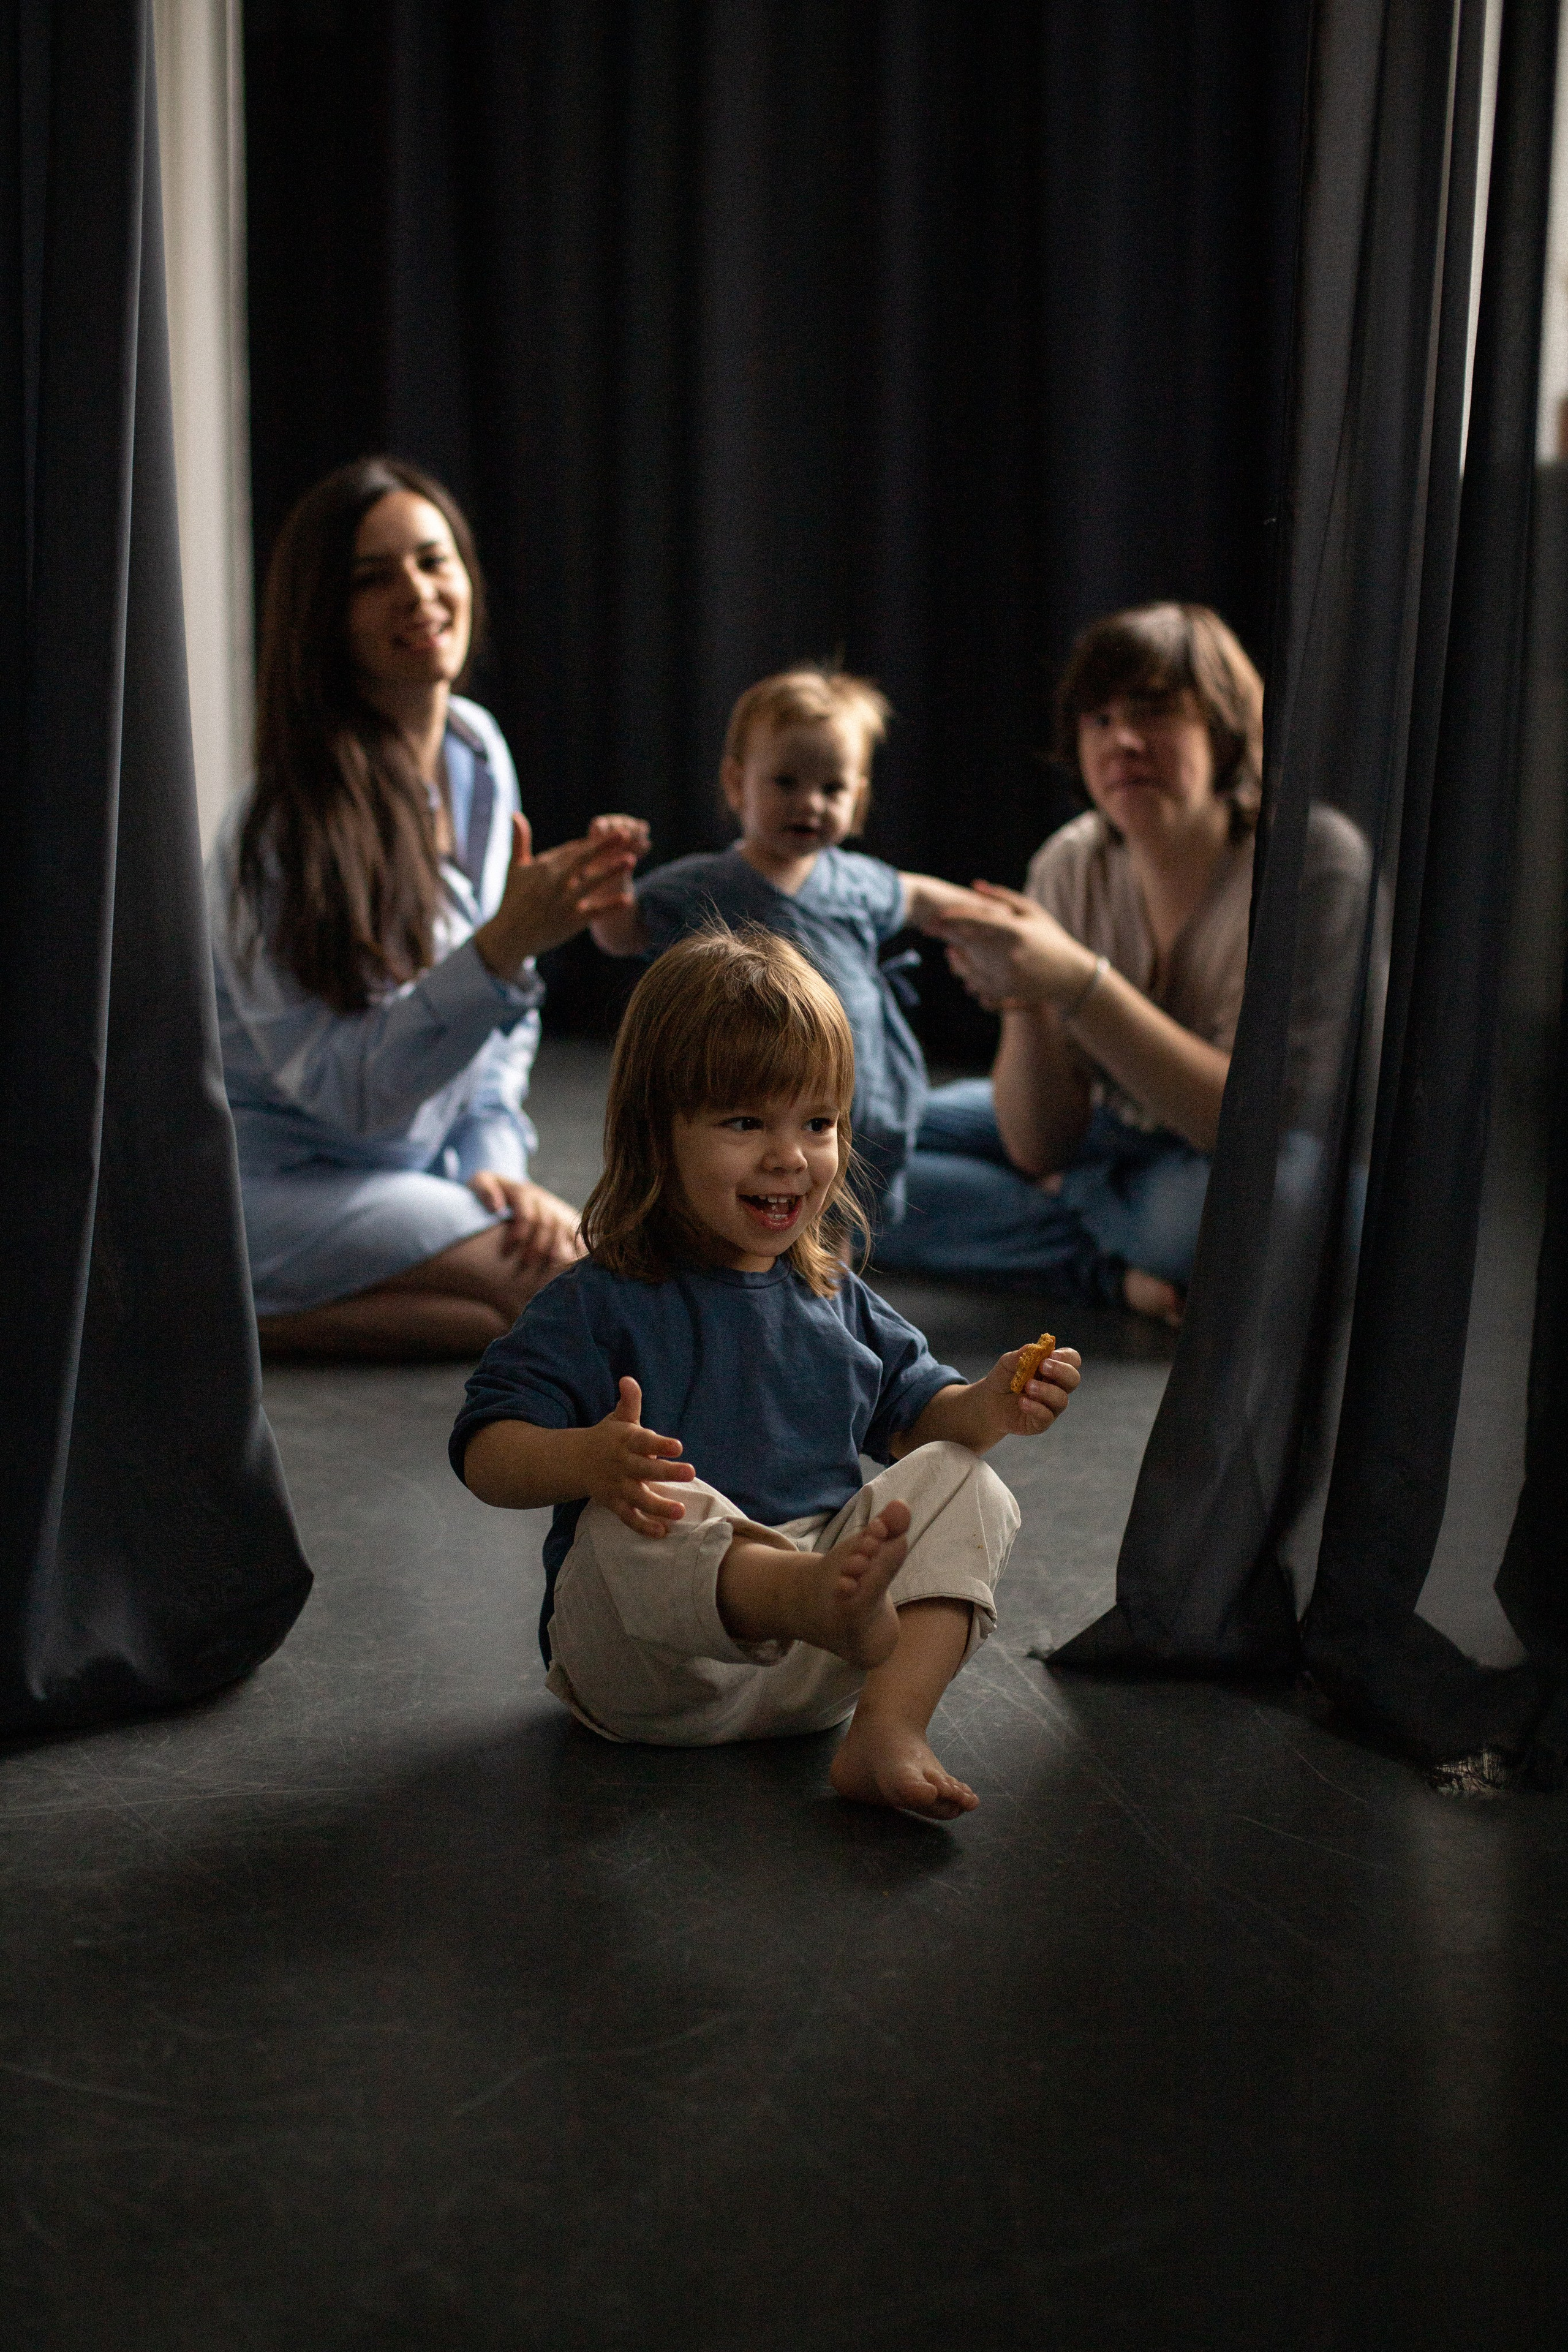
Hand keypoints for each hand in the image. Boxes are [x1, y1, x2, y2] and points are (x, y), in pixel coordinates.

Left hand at [468, 1174, 584, 1270]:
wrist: (504, 1186)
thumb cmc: (487, 1190)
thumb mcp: (480, 1182)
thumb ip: (484, 1190)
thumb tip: (496, 1207)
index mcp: (522, 1191)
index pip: (526, 1213)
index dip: (519, 1233)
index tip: (506, 1251)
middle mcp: (541, 1198)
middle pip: (547, 1223)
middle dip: (537, 1246)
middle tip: (526, 1264)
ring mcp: (554, 1206)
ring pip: (562, 1227)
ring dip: (557, 1248)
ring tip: (549, 1266)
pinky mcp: (563, 1216)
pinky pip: (574, 1230)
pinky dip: (575, 1245)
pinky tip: (571, 1260)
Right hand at [474, 814, 643, 975]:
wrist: (508, 935)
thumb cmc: (512, 899)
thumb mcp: (514, 867)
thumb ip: (519, 840)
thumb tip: (515, 814)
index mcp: (544, 867)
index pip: (571, 849)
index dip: (591, 842)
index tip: (609, 831)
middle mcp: (554, 882)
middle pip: (583, 860)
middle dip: (603, 846)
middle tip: (624, 833)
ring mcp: (563, 902)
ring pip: (591, 883)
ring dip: (611, 871)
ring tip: (631, 860)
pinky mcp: (570, 922)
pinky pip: (594, 912)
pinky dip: (611, 906)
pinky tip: (628, 899)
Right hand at [584, 1376, 696, 1535]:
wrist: (574, 1461)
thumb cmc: (608, 1438)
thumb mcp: (618, 1418)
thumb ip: (629, 1402)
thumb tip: (628, 1379)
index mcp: (625, 1441)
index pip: (643, 1442)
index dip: (660, 1444)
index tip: (677, 1446)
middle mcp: (622, 1464)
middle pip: (645, 1470)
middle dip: (667, 1473)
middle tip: (690, 1473)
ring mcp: (617, 1486)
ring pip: (638, 1498)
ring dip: (659, 1506)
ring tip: (680, 1512)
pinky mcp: (614, 1503)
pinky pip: (628, 1517)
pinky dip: (643, 1526)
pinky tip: (662, 1532)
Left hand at [928, 882, 1097, 1011]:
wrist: (1071, 976)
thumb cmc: (1051, 938)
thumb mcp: (1033, 912)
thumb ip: (1003, 897)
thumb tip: (974, 885)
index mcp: (1017, 930)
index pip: (978, 920)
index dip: (954, 916)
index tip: (936, 915)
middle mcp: (1010, 953)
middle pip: (968, 943)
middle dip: (947, 934)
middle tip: (930, 928)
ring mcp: (1008, 975)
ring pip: (968, 966)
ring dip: (954, 958)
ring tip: (948, 950)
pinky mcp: (1006, 991)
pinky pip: (977, 984)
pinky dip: (967, 975)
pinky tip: (963, 968)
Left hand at [975, 1344, 1082, 1444]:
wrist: (988, 1402)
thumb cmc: (1003, 1379)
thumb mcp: (1007, 1364)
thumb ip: (1019, 1356)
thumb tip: (1033, 1347)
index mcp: (1053, 1368)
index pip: (1072, 1360)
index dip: (1066, 1357)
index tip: (1051, 1354)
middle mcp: (1057, 1386)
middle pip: (1073, 1379)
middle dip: (1061, 1371)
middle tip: (1042, 1367)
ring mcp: (1051, 1406)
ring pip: (1062, 1399)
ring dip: (1046, 1391)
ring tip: (1028, 1386)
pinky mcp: (1041, 1422)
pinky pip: (1046, 1417)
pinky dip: (1035, 1408)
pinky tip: (1022, 1402)